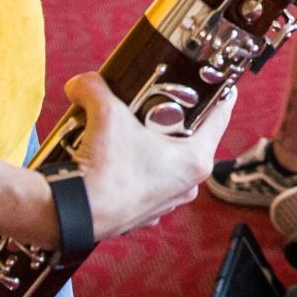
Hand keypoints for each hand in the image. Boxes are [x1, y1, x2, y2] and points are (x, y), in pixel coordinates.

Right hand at [65, 74, 237, 241]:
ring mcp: (166, 200)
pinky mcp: (144, 211)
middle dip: (176, 119)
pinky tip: (120, 157)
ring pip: (169, 162)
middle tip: (161, 102)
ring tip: (134, 129)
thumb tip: (84, 82)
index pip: (219, 118)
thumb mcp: (105, 114)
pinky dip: (137, 167)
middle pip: (192, 139)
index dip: (220, 95)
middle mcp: (186, 184)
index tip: (220, 82)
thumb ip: (95, 88)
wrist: (76, 214)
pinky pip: (148, 180)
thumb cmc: (105, 174)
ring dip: (154, 145)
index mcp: (194, 160)